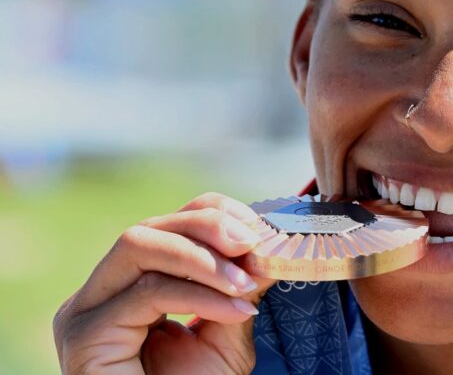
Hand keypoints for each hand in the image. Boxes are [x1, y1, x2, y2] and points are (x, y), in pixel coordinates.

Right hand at [53, 192, 275, 374]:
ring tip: (244, 283)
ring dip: (203, 258)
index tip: (257, 229)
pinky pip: (148, 291)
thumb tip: (269, 246)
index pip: (166, 224)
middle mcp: (100, 292)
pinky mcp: (86, 335)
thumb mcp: (226, 334)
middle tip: (252, 246)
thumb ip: (240, 289)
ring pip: (139, 244)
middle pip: (150, 227)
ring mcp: (85, 311)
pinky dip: (199, 295)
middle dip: (208, 227)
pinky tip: (235, 309)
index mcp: (127, 285)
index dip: (211, 215)